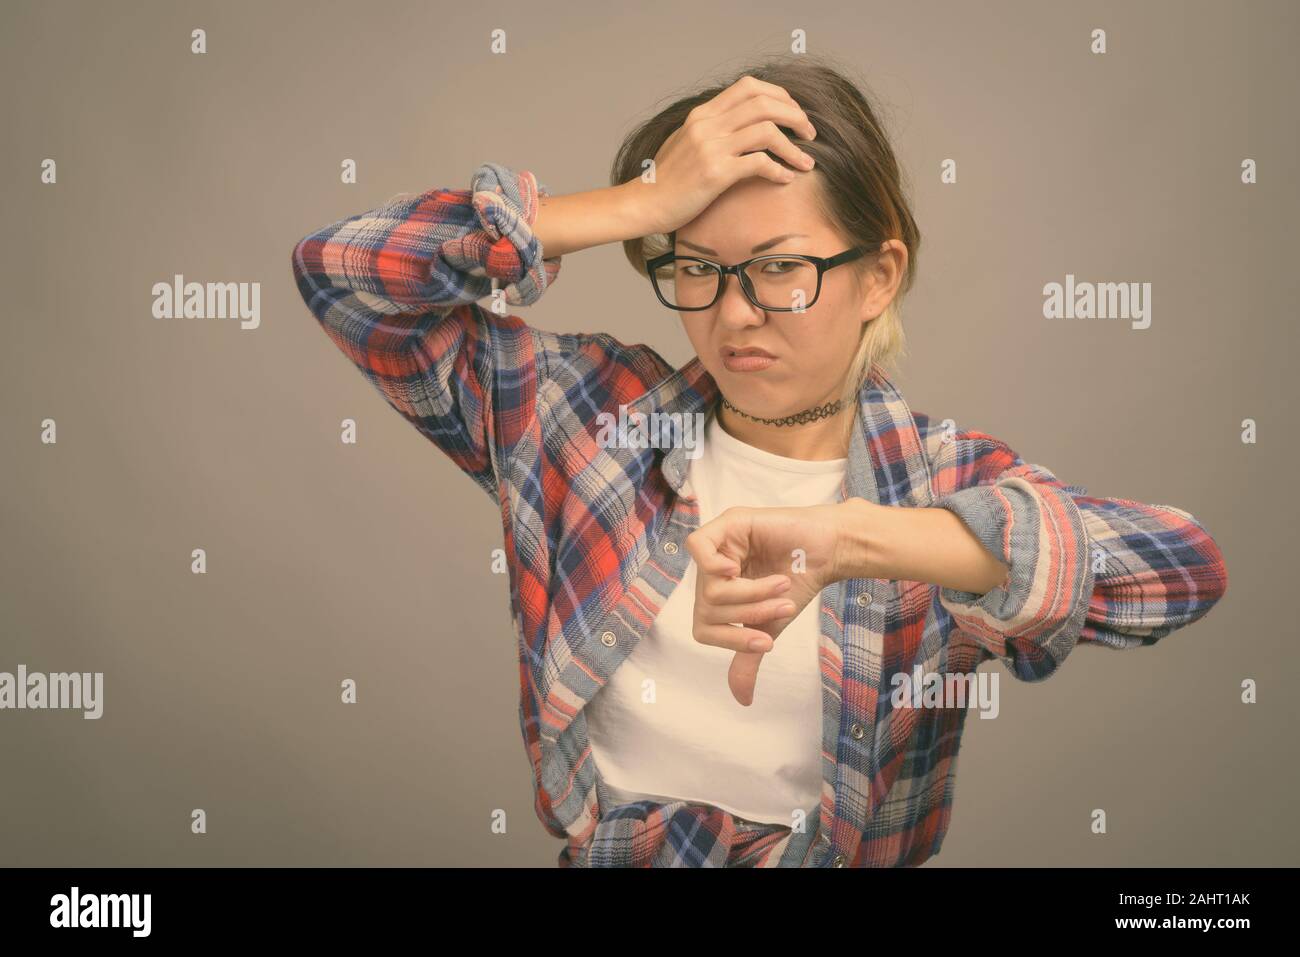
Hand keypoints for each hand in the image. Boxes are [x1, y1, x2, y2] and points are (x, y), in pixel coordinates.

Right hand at [626, 74, 818, 236]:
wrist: (644, 204)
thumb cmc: (667, 180)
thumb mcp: (686, 143)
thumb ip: (711, 130)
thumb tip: (740, 126)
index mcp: (702, 114)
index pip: (749, 86)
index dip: (779, 95)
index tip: (793, 113)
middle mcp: (707, 125)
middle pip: (764, 102)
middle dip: (795, 116)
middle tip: (810, 134)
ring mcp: (710, 148)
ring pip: (767, 131)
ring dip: (794, 146)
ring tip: (807, 161)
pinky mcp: (715, 174)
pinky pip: (759, 163)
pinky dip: (780, 169)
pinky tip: (786, 178)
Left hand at [684, 504, 844, 705]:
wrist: (828, 552)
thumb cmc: (801, 583)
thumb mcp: (770, 625)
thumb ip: (748, 656)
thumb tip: (741, 700)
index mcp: (718, 595)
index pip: (703, 628)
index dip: (731, 640)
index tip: (767, 642)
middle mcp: (713, 572)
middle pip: (708, 608)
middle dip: (749, 614)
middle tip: (782, 605)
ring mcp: (718, 547)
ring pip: (709, 585)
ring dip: (749, 593)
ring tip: (780, 585)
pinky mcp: (726, 525)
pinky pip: (698, 546)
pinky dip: (712, 564)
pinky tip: (735, 569)